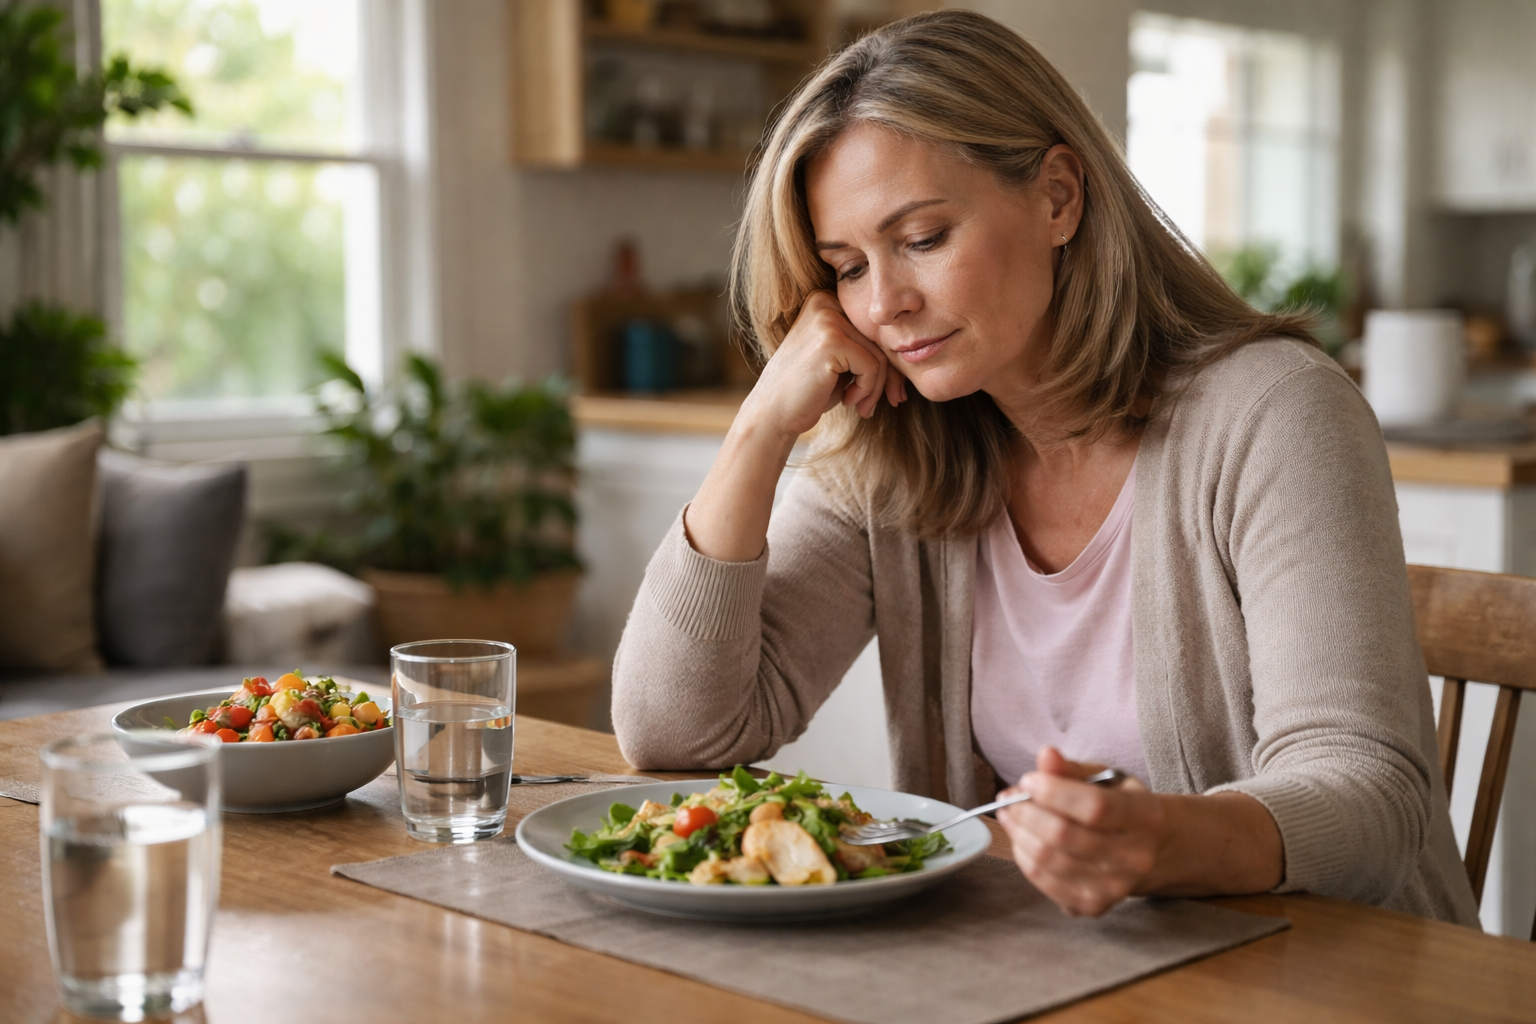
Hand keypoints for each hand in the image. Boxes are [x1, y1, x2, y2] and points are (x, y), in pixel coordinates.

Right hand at [740, 290, 906, 438]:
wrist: (773, 415)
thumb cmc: (808, 391)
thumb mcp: (841, 362)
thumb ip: (866, 347)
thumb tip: (910, 348)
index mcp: (826, 301)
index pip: (873, 328)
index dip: (886, 361)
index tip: (888, 391)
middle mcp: (825, 302)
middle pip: (880, 339)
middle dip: (887, 376)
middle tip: (886, 402)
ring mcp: (827, 319)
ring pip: (879, 354)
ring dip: (876, 387)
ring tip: (861, 405)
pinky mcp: (831, 340)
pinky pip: (872, 366)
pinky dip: (867, 390)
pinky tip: (849, 401)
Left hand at [997, 747, 1163, 916]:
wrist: (1148, 850)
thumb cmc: (1119, 806)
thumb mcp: (1104, 779)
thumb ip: (1072, 769)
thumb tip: (1046, 755)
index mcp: (1145, 816)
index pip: (1094, 807)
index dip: (1053, 792)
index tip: (1027, 780)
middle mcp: (1136, 857)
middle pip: (1065, 836)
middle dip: (1025, 812)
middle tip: (1008, 798)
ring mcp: (1115, 887)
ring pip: (1049, 860)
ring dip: (1019, 833)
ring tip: (1010, 815)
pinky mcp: (1094, 906)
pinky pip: (1044, 882)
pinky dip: (1024, 857)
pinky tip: (1022, 839)